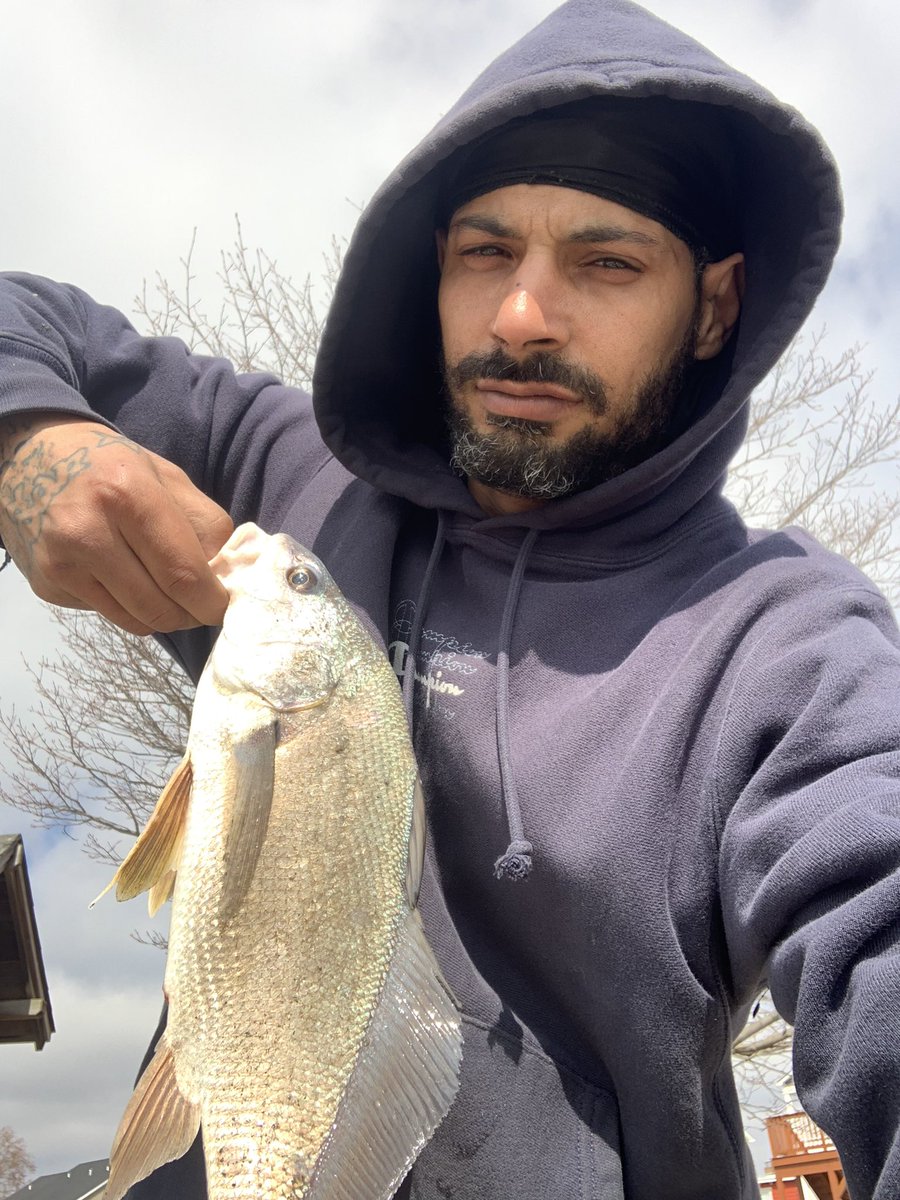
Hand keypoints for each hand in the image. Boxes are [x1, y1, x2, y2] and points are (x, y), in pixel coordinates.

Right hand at [0, 414, 232, 633]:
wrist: (29, 458)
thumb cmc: (111, 466)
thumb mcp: (166, 476)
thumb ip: (205, 525)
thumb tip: (229, 577)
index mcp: (126, 494)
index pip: (182, 572)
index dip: (212, 600)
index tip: (224, 605)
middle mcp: (86, 531)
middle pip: (161, 607)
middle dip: (191, 614)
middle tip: (201, 604)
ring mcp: (61, 564)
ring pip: (137, 622)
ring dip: (163, 615)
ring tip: (167, 590)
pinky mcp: (47, 586)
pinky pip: (109, 615)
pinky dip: (129, 606)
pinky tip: (122, 575)